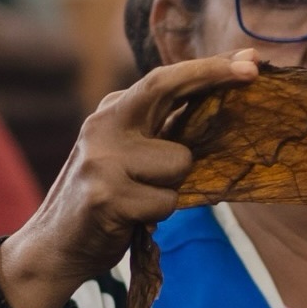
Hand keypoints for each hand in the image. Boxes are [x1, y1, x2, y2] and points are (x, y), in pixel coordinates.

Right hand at [0, 51, 258, 307]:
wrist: (54, 247)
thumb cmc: (107, 200)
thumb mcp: (129, 154)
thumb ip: (163, 128)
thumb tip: (221, 97)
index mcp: (111, 112)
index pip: (163, 79)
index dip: (208, 68)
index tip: (250, 59)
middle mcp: (103, 125)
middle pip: (166, 87)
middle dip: (213, 74)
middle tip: (252, 71)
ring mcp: (101, 159)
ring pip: (180, 162)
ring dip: (174, 187)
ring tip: (142, 199)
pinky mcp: (106, 195)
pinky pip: (167, 201)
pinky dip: (160, 214)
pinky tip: (132, 218)